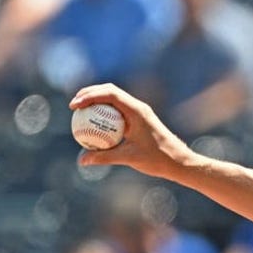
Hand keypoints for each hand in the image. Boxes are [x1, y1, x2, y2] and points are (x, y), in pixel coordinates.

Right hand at [69, 83, 193, 179]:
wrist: (179, 161)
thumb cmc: (158, 159)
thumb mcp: (129, 158)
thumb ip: (104, 157)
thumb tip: (81, 160)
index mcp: (137, 110)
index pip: (110, 94)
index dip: (89, 95)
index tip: (74, 106)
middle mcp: (138, 107)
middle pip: (110, 91)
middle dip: (89, 93)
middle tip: (73, 105)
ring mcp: (139, 112)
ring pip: (114, 100)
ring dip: (97, 101)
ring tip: (80, 111)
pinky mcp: (139, 120)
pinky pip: (118, 111)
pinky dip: (104, 113)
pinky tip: (94, 125)